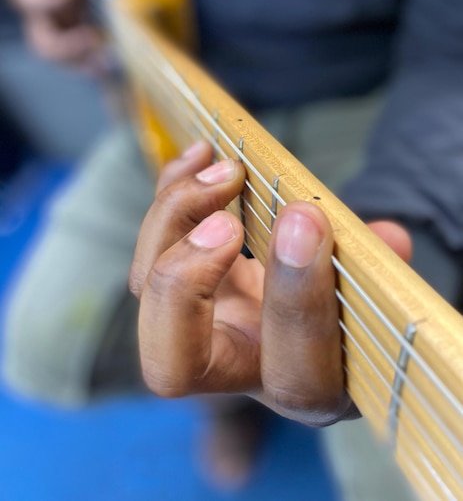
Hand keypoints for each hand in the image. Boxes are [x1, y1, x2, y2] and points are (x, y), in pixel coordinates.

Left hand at [129, 141, 411, 426]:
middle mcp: (237, 367)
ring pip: (145, 289)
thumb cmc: (348, 296)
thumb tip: (387, 239)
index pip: (292, 372)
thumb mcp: (373, 286)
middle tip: (227, 223)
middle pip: (170, 364)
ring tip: (222, 168)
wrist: (314, 294)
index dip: (297, 302)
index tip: (304, 222)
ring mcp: (199, 325)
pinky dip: (169, 193)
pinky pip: (150, 244)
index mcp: (305, 382)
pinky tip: (199, 154)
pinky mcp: (181, 283)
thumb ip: (379, 269)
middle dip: (188, 284)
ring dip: (175, 219)